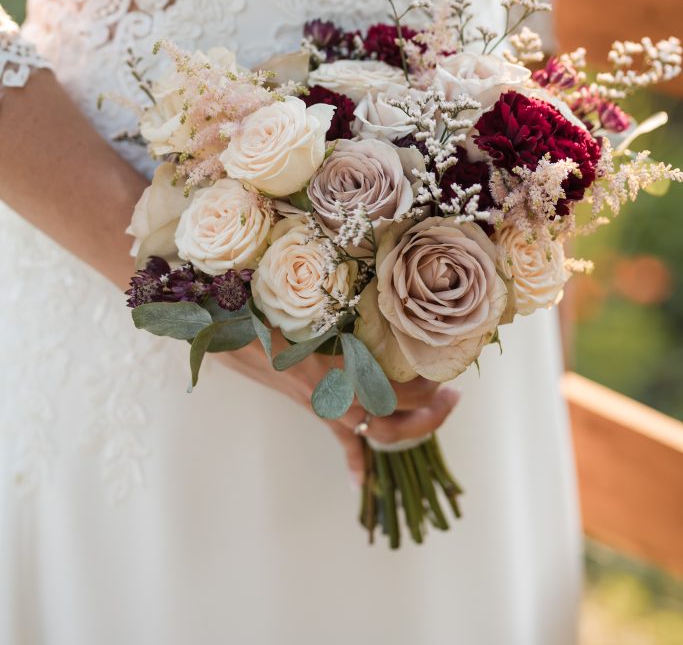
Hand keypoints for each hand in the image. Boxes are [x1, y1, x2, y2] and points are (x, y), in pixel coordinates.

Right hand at [215, 331, 459, 484]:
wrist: (232, 333)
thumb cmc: (272, 313)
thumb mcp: (319, 310)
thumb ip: (354, 313)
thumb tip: (392, 303)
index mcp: (348, 376)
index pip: (406, 390)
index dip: (432, 380)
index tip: (449, 360)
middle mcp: (343, 399)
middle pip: (401, 420)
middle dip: (433, 411)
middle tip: (454, 393)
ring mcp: (330, 408)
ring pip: (380, 431)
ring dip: (412, 427)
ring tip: (437, 410)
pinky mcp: (317, 410)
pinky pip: (342, 441)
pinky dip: (356, 462)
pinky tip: (360, 486)